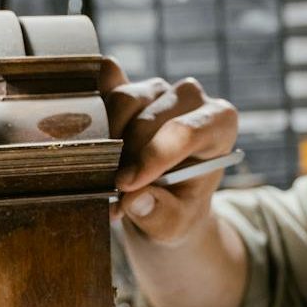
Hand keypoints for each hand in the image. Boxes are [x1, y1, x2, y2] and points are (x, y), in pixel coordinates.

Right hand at [102, 60, 238, 243]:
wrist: (163, 201)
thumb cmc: (177, 208)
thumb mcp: (175, 225)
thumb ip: (161, 215)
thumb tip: (135, 199)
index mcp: (218, 124)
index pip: (185, 131)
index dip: (153, 156)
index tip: (127, 184)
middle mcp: (190, 98)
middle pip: (149, 117)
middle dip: (126, 156)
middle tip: (113, 188)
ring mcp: (157, 89)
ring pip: (124, 101)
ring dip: (107, 138)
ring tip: (106, 171)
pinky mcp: (126, 86)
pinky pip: (105, 81)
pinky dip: (92, 103)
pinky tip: (88, 132)